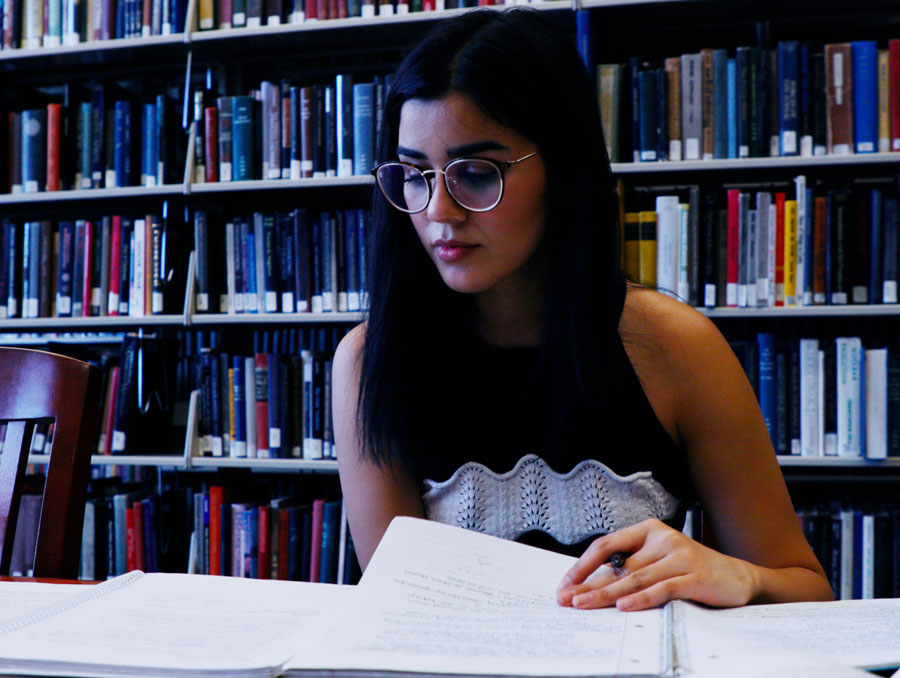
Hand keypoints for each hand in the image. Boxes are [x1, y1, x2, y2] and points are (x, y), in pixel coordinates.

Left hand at [556, 518, 758, 611]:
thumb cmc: (690, 570)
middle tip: (568, 599)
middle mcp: (663, 538)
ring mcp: (680, 556)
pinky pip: (662, 588)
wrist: (737, 577)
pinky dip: (641, 598)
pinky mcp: (695, 576)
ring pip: (636, 578)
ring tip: (586, 604)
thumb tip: (590, 586)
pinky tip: (624, 607)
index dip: (584, 564)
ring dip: (608, 594)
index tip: (566, 582)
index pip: (608, 544)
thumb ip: (630, 570)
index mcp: (649, 530)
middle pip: (618, 566)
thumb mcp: (658, 563)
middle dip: (590, 584)